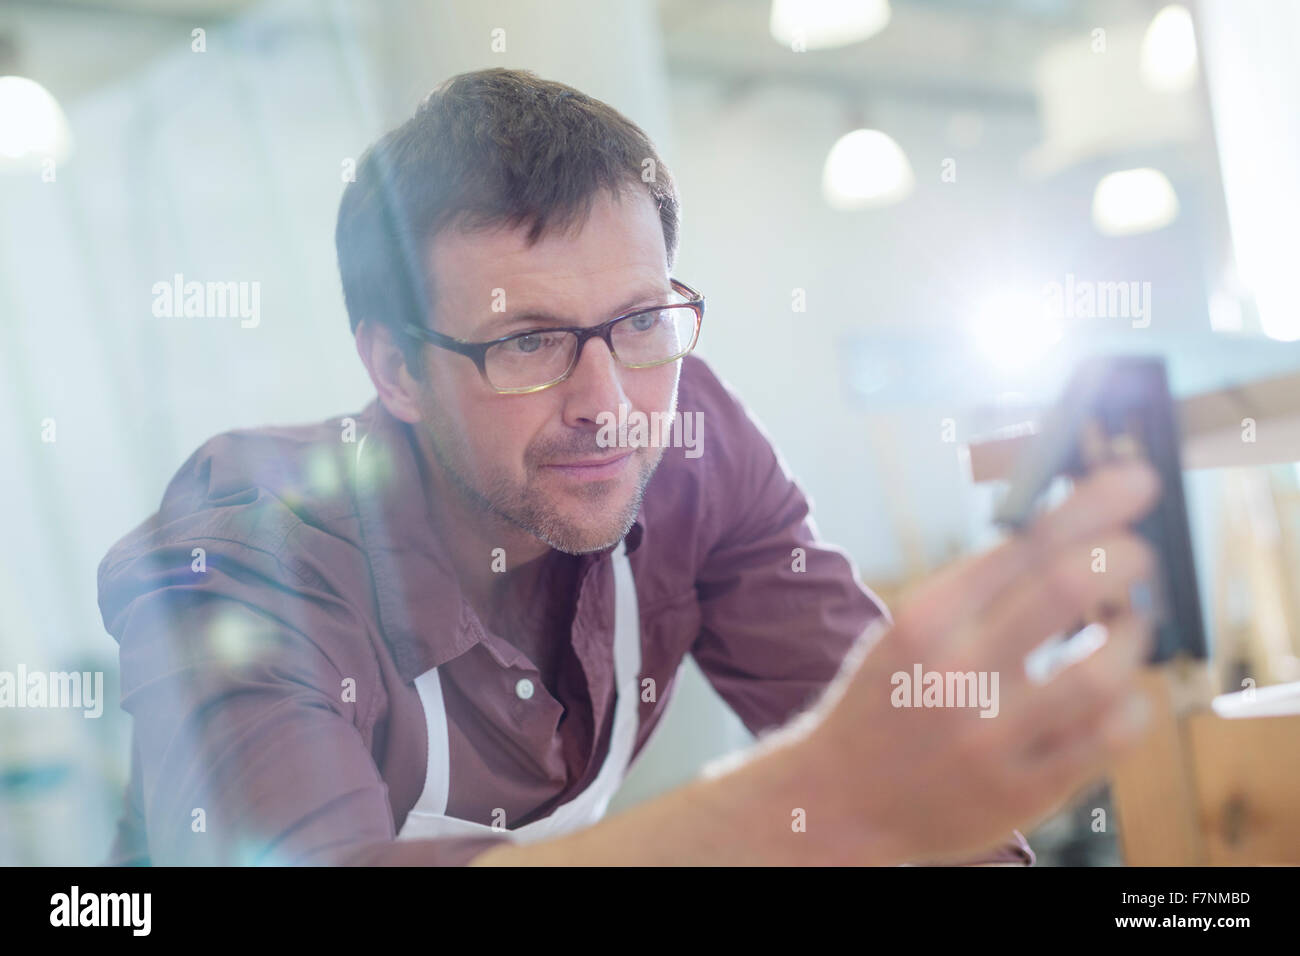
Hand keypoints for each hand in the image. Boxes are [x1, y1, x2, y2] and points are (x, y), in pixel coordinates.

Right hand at [796, 460, 1160, 863]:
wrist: (838, 799)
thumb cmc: (882, 703)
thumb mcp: (906, 631)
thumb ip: (976, 592)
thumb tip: (1065, 537)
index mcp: (924, 619)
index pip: (1024, 543)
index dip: (1093, 505)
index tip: (1136, 482)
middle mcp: (956, 672)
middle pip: (1068, 589)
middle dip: (1125, 559)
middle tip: (1138, 556)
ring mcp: (991, 736)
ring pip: (1102, 671)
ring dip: (1133, 636)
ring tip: (1129, 628)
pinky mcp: (1023, 791)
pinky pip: (1109, 739)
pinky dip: (1132, 704)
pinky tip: (1123, 691)